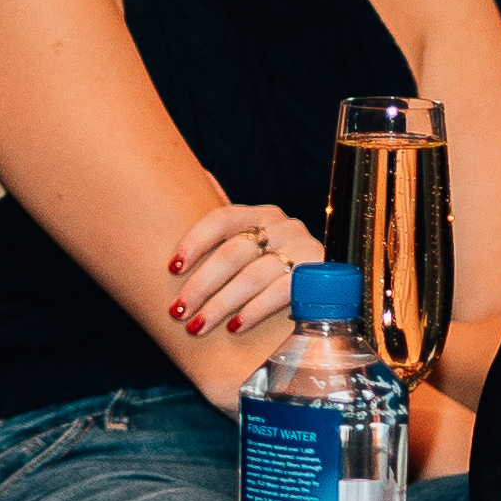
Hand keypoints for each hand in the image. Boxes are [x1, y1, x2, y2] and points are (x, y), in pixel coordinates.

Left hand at [162, 203, 320, 340]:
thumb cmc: (274, 263)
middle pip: (233, 253)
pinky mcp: (317, 277)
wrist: (329, 286)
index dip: (193, 242)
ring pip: (252, 277)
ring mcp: (303, 250)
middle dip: (200, 285)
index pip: (220, 218)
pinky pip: (279, 294)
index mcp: (261, 214)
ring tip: (198, 326)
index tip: (171, 268)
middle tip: (178, 310)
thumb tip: (200, 173)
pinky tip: (233, 327)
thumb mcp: (253, 237)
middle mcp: (283, 227)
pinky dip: (253, 311)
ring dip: (220, 305)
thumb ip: (228, 218)